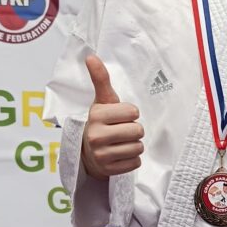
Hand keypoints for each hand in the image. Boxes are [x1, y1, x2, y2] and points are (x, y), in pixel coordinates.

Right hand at [82, 54, 143, 180]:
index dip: (130, 113)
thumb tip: (90, 55)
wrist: (88, 152)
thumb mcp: (102, 100)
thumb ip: (100, 79)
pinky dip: (132, 159)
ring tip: (120, 143)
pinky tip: (120, 155)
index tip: (119, 116)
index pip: (133, 112)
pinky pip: (136, 163)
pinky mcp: (109, 170)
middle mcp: (96, 135)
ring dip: (134, 145)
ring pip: (138, 147)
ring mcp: (101, 155)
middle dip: (134, 130)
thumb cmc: (101, 122)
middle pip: (138, 130)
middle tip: (121, 131)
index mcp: (96, 115)